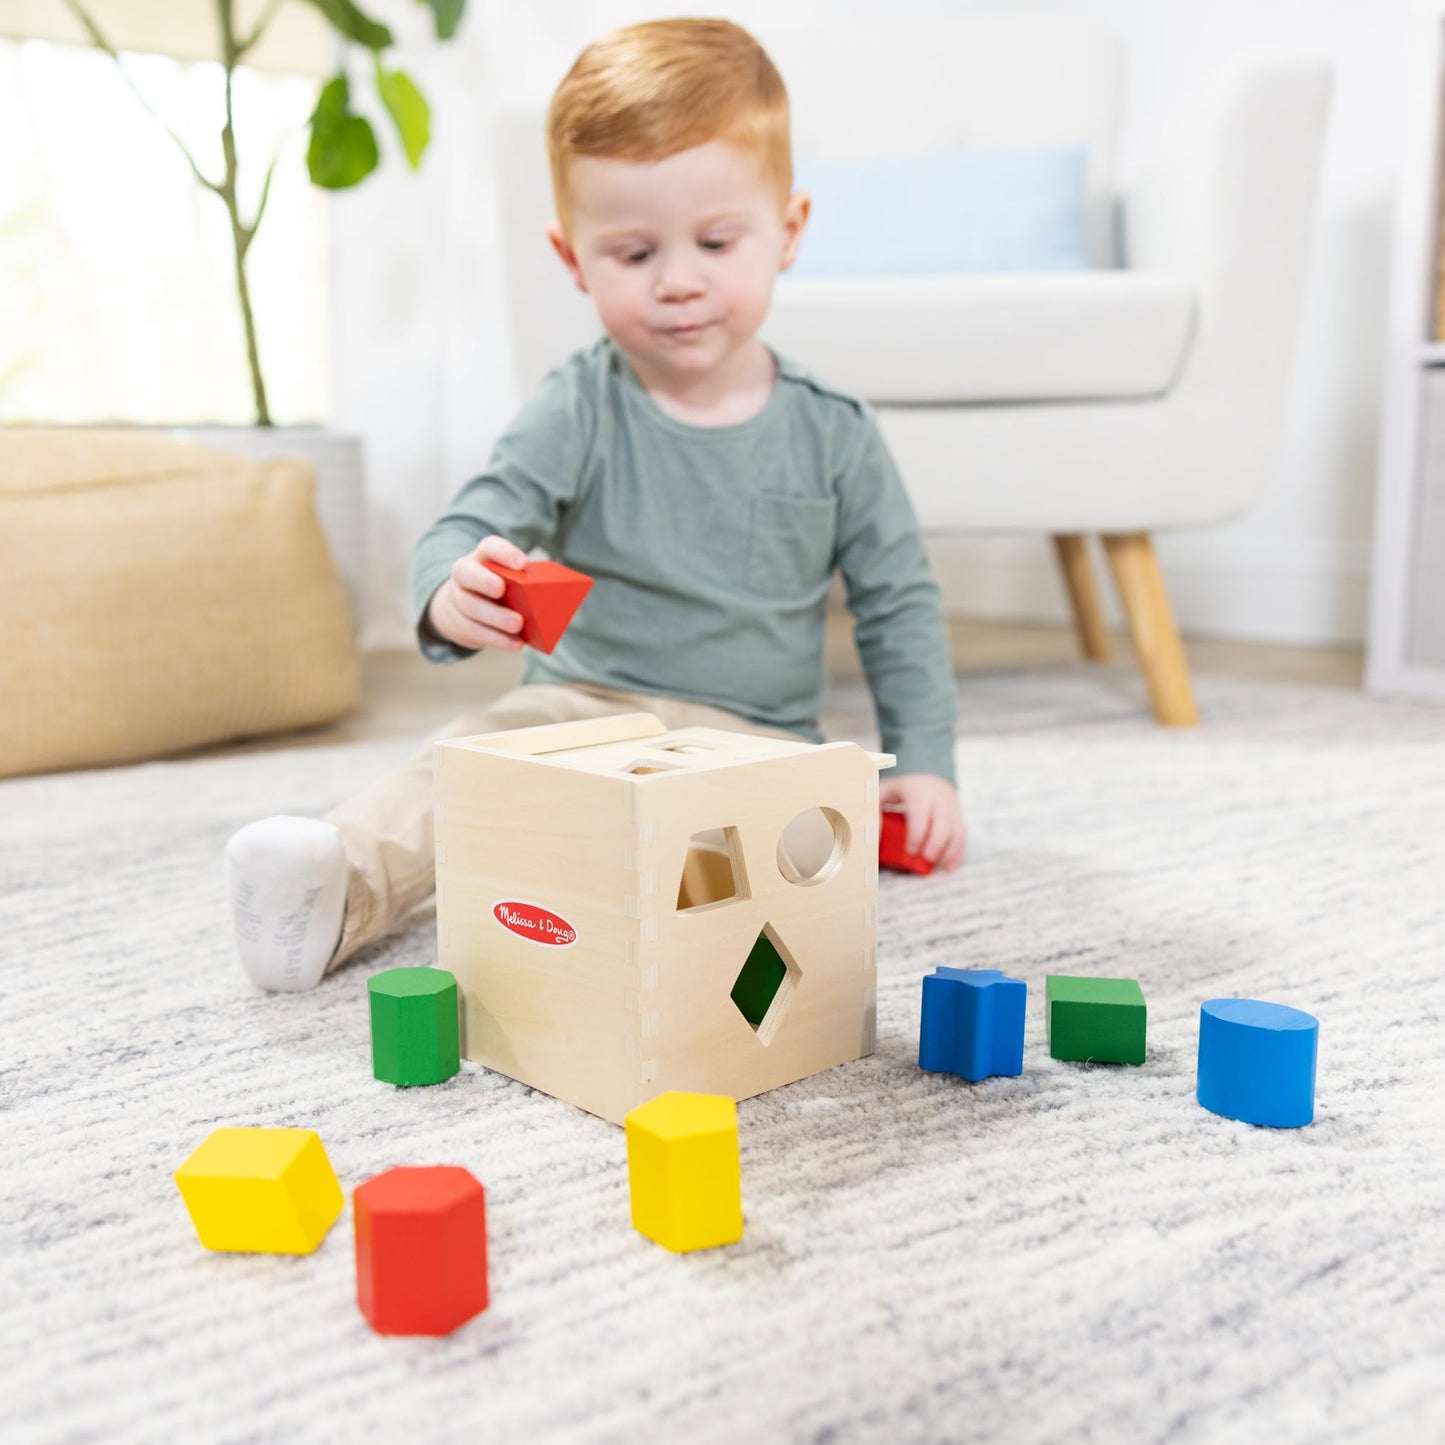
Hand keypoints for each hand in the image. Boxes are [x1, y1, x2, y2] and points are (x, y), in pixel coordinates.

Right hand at [425, 535, 529, 651]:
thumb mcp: (511, 579)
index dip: (504, 553)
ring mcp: (459, 599)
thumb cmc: (501, 589)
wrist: (464, 608)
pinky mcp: (460, 624)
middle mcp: (466, 574)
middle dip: (483, 581)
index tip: (523, 564)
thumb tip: (557, 596)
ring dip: (494, 616)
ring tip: (517, 624)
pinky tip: (516, 643)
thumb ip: (527, 582)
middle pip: (466, 574)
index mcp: (483, 557)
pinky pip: (475, 631)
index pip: (490, 547)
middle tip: (500, 589)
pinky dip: (497, 639)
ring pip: (469, 606)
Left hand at [878, 773, 965, 870]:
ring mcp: (951, 808)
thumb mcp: (883, 793)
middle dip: (936, 844)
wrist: (928, 780)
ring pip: (956, 830)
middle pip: (943, 822)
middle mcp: (938, 798)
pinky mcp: (958, 818)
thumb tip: (875, 837)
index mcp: (918, 791)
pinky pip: (962, 836)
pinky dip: (958, 853)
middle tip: (926, 859)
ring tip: (938, 866)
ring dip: (949, 851)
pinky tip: (949, 867)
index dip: (917, 833)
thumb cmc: (901, 791)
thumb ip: (874, 812)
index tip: (911, 850)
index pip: (920, 812)